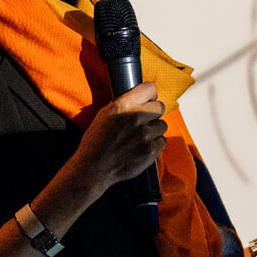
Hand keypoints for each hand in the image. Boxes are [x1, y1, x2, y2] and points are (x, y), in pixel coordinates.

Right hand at [67, 83, 167, 197]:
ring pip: (162, 125)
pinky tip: (142, 148)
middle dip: (153, 114)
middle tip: (144, 122)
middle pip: (160, 107)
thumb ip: (124, 104)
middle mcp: (135, 117)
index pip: (151, 88)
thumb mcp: (104, 114)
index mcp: (123, 105)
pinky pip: (162, 142)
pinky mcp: (150, 151)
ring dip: (154, 131)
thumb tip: (140, 99)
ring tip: (140, 138)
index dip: (150, 95)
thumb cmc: (96, 142)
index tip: (148, 100)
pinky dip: (155, 145)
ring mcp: (144, 136)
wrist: (93, 168)